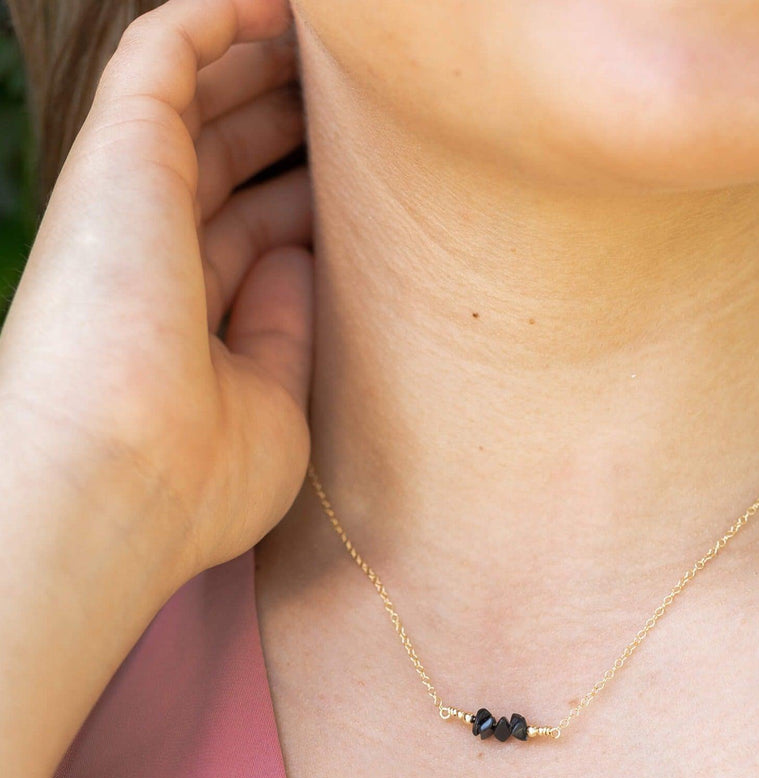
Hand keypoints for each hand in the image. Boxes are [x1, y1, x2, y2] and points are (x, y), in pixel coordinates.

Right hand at [0, 0, 312, 587]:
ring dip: (260, 64)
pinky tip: (271, 1)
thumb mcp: (275, 408)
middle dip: (288, 124)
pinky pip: (161, 56)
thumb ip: (288, 332)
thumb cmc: (202, 479)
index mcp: (191, 320)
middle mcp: (155, 256)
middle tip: (355, 99)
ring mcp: (132, 206)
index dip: (308, 197)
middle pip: (228, 162)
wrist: (125, 484)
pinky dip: (213, 19)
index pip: (252, 231)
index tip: (374, 183)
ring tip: (323, 36)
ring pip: (197, 102)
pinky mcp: (118, 158)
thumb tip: (300, 256)